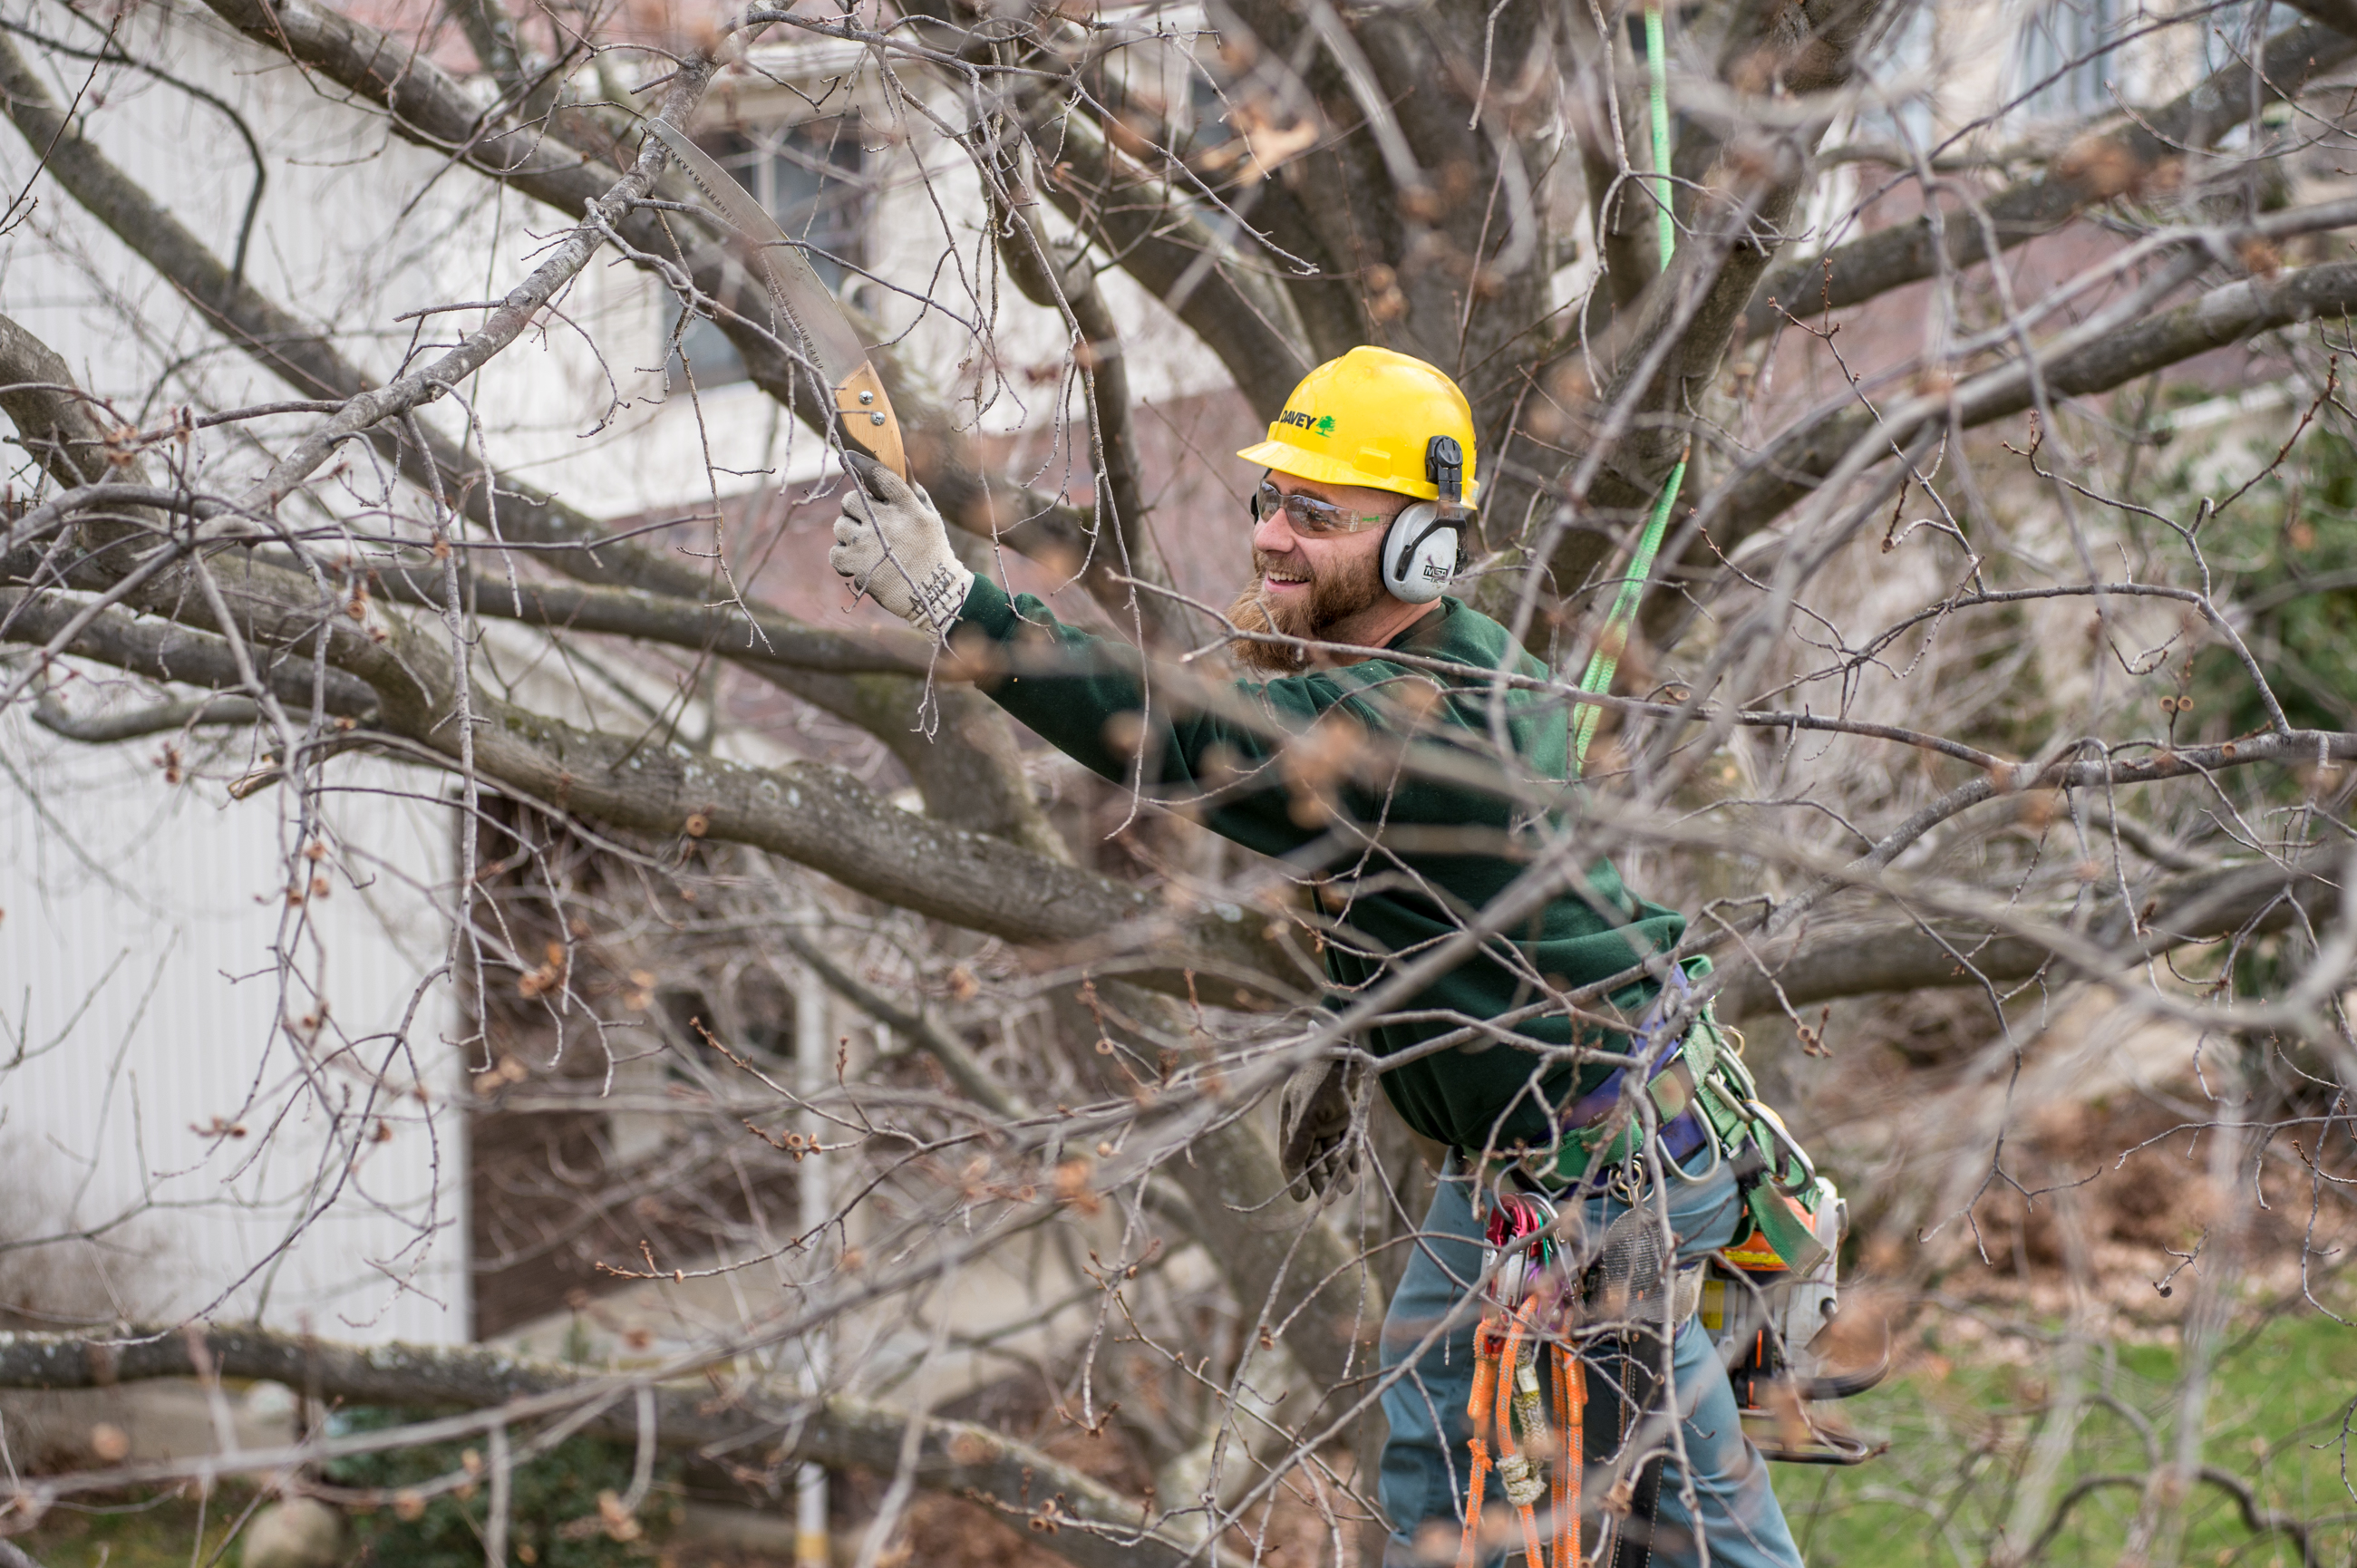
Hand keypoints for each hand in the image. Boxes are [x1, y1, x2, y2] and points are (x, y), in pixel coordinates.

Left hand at [829, 465, 975, 640]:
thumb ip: (911, 487)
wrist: (935, 595)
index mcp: (908, 507)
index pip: (879, 475)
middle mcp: (889, 522)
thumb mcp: (928, 515)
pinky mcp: (859, 566)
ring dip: (849, 536)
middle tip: (866, 522)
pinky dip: (843, 560)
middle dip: (853, 509)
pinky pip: (835, 553)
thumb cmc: (931, 550)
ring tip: (868, 548)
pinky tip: (860, 564)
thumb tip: (902, 456)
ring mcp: (871, 544)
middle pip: (850, 500)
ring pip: (839, 527)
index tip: (847, 456)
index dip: (860, 463)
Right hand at [1278, 1057, 1367, 1204]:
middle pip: (1311, 1157)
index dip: (1294, 1176)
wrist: (1346, 1053)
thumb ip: (1298, 1139)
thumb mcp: (1307, 1111)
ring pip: (1330, 1152)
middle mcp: (1307, 1122)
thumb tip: (1289, 1168)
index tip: (1301, 1196)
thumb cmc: (1320, 1079)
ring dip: (1337, 1170)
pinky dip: (1350, 1156)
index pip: (1289, 1154)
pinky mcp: (1345, 1116)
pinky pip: (1346, 1141)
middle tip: (1328, 1200)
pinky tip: (1356, 1171)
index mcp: (1291, 1119)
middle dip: (1319, 1178)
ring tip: (1345, 1189)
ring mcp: (1327, 1119)